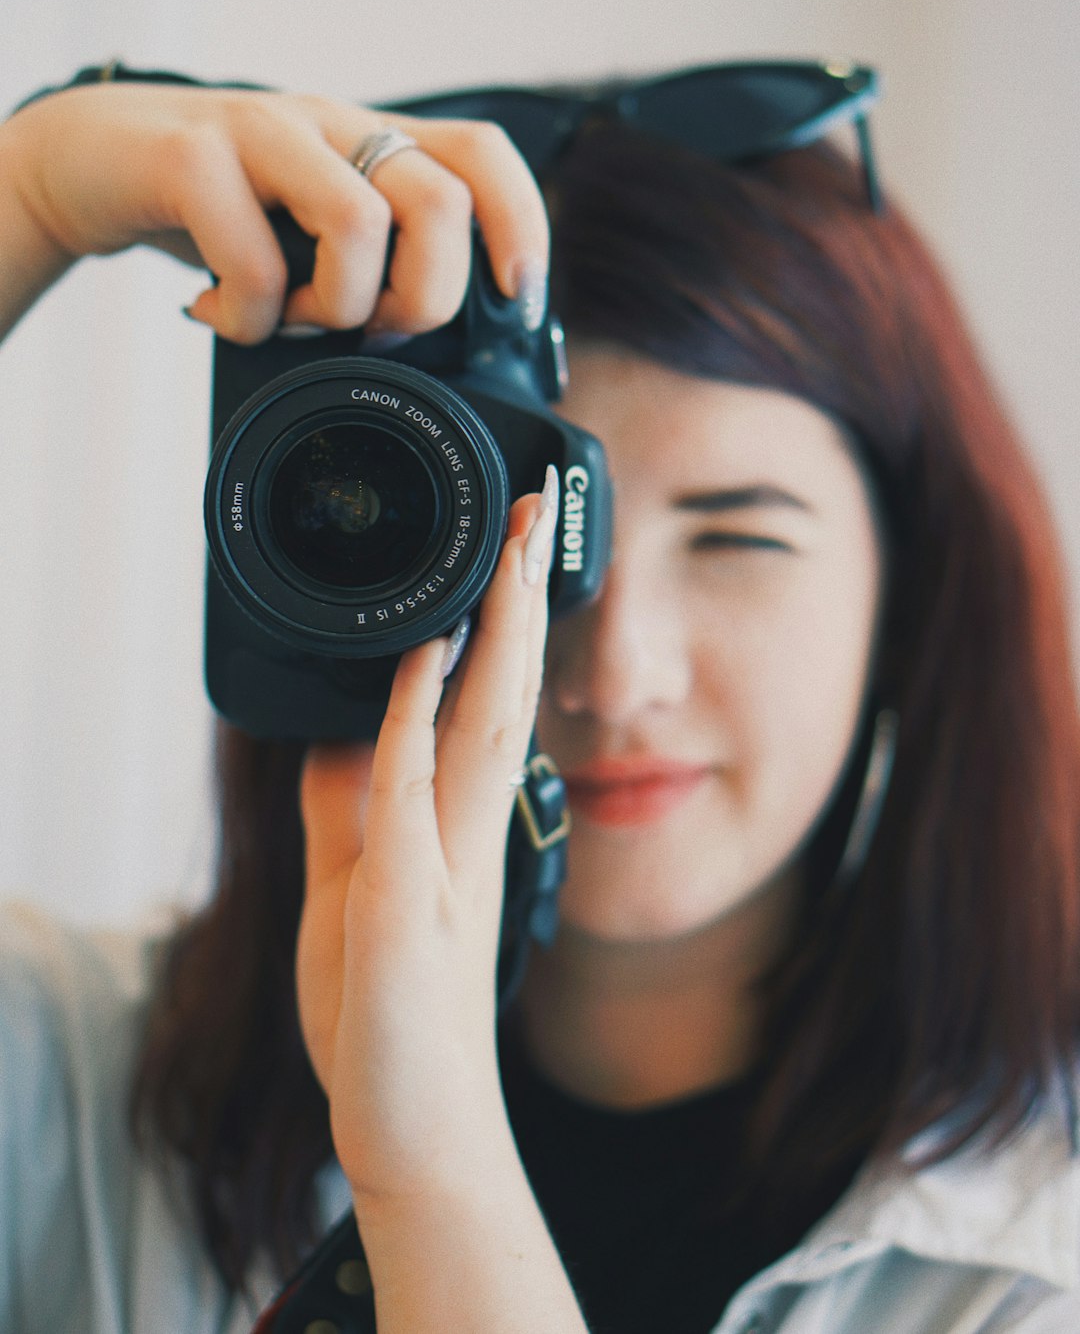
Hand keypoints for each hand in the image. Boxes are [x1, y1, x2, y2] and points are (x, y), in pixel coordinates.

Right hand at [0, 77, 547, 342]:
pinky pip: (253, 256)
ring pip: (360, 222)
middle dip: (424, 298)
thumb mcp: (306, 227)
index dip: (520, 227)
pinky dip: (247, 316)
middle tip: (375, 333)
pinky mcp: (191, 155)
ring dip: (335, 306)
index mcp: (370, 144)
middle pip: (440, 201)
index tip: (516, 302)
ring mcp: (262, 132)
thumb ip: (368, 259)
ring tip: (291, 321)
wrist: (89, 158)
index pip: (481, 156)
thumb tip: (431, 340)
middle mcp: (330, 126)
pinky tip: (220, 313)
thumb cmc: (214, 206)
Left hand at [295, 466, 559, 1212]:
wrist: (414, 1122)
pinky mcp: (409, 905)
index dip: (502, 620)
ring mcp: (445, 862)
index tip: (510, 546)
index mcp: (457, 822)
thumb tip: (339, 728)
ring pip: (480, 723)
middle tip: (532, 511)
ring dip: (496, 632)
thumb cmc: (389, 1012)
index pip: (488, 699)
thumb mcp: (354, 884)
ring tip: (509, 550)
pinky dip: (416, 717)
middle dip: (518, 596)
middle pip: (504, 690)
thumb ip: (349, 806)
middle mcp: (466, 829)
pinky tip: (428, 658)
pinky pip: (409, 792)